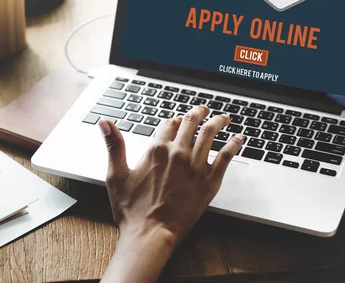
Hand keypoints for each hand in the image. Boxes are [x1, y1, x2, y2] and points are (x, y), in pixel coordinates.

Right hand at [99, 106, 243, 282]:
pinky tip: (239, 139)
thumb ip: (113, 145)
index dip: (173, 120)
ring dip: (218, 122)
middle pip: (191, 124)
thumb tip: (104, 122)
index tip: (177, 120)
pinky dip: (234, 145)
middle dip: (198, 113)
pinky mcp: (209, 182)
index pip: (168, 124)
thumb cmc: (131, 210)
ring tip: (223, 117)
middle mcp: (177, 154)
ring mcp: (195, 167)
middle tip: (204, 110)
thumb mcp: (116, 174)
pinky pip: (226, 157)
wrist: (150, 235)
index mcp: (156, 150)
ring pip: (210, 135)